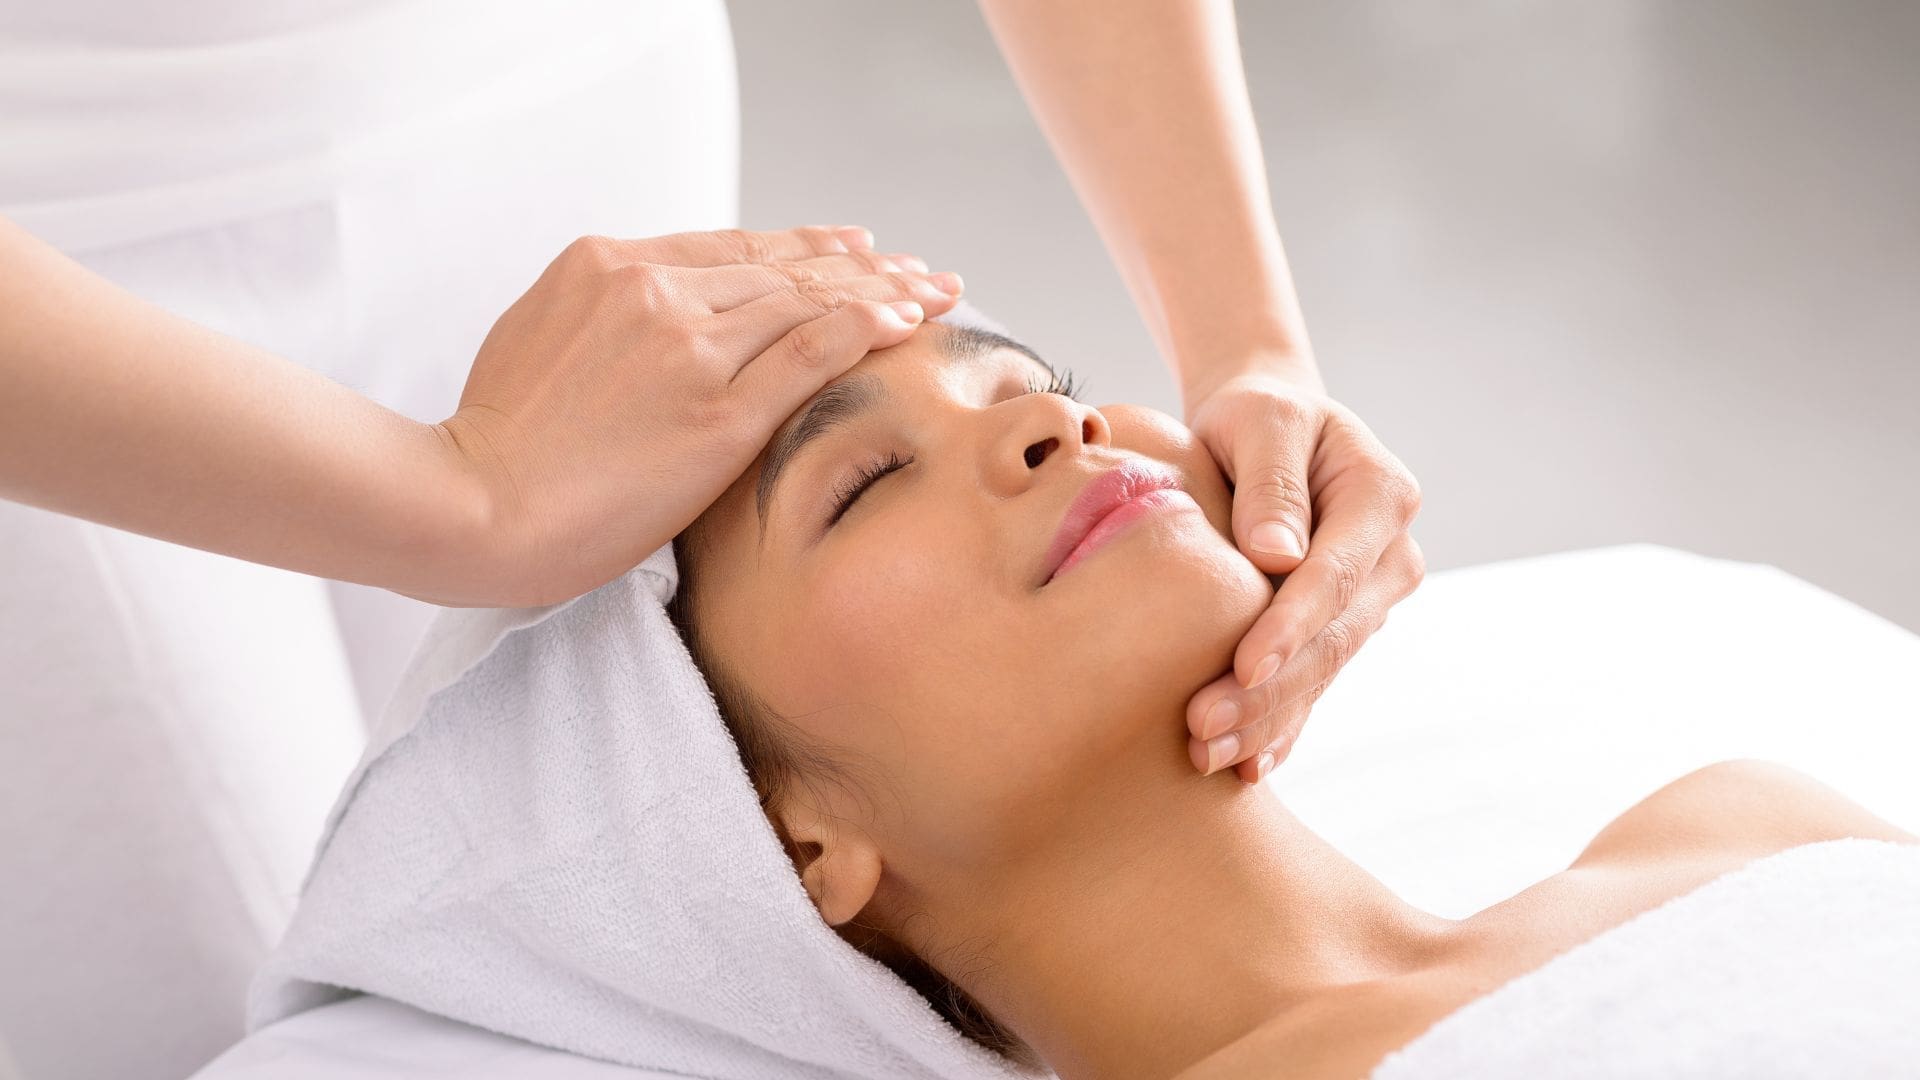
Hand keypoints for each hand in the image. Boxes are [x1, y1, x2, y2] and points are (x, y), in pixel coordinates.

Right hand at [423, 225, 963, 606]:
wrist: (473, 503)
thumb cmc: (498, 443)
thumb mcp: (539, 337)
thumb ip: (606, 315)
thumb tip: (650, 317)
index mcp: (607, 265)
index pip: (734, 247)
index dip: (806, 246)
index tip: (855, 245)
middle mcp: (655, 290)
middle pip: (784, 267)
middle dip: (863, 265)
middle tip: (919, 268)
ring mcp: (691, 347)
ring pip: (808, 300)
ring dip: (882, 290)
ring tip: (933, 292)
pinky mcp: (718, 410)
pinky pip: (812, 352)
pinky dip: (866, 327)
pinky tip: (906, 320)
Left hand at [1181, 367, 1425, 782]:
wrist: (1271, 427)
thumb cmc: (1257, 415)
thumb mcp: (1260, 420)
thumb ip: (1270, 481)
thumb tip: (1276, 555)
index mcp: (1381, 495)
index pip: (1336, 573)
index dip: (1291, 625)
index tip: (1244, 666)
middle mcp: (1391, 555)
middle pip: (1332, 636)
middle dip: (1270, 690)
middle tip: (1202, 729)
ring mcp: (1371, 598)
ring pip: (1322, 669)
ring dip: (1267, 718)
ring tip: (1206, 754)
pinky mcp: (1341, 627)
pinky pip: (1315, 683)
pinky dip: (1282, 725)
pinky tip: (1248, 766)